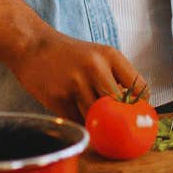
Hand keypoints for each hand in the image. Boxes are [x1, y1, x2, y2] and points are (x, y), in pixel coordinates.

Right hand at [6, 29, 144, 122]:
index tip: (135, 114)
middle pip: (119, 107)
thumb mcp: (98, 56)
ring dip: (97, 123)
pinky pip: (77, 120)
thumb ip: (116, 78)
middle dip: (118, 119)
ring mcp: (75, 84)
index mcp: (111, 56)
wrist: (32, 46)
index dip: (139, 107)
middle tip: (117, 126)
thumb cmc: (69, 55)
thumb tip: (133, 110)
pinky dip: (79, 121)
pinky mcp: (58, 98)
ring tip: (92, 117)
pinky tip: (73, 110)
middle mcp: (95, 68)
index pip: (140, 89)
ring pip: (98, 118)